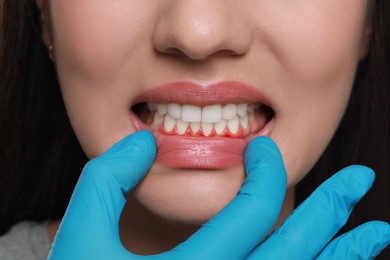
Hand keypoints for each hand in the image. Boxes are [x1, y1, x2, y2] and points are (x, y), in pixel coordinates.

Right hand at [48, 131, 389, 258]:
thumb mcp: (82, 232)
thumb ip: (108, 177)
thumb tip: (146, 141)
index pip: (251, 210)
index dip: (264, 170)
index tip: (263, 147)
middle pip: (292, 250)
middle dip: (330, 212)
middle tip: (361, 180)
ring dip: (339, 257)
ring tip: (375, 233)